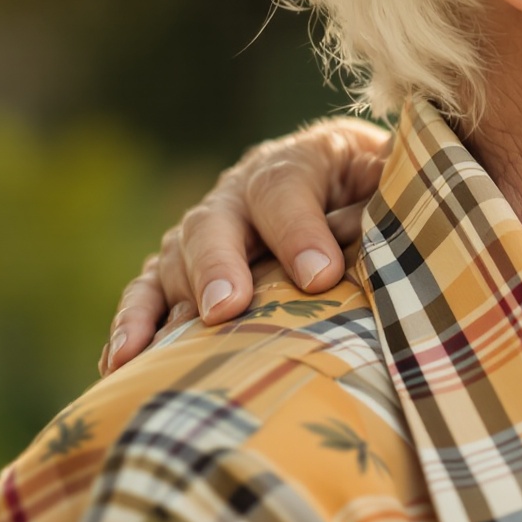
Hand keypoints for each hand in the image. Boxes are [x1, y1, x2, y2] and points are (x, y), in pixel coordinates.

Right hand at [99, 118, 389, 373]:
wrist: (357, 180)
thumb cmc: (385, 190)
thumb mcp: (398, 182)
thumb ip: (396, 204)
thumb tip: (399, 241)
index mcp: (304, 159)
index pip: (289, 187)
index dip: (299, 230)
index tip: (320, 276)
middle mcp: (243, 190)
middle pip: (217, 221)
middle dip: (219, 265)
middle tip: (226, 308)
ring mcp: (208, 228)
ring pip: (176, 257)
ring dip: (171, 300)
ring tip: (164, 346)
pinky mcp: (184, 266)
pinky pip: (149, 291)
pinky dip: (133, 324)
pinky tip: (122, 363)